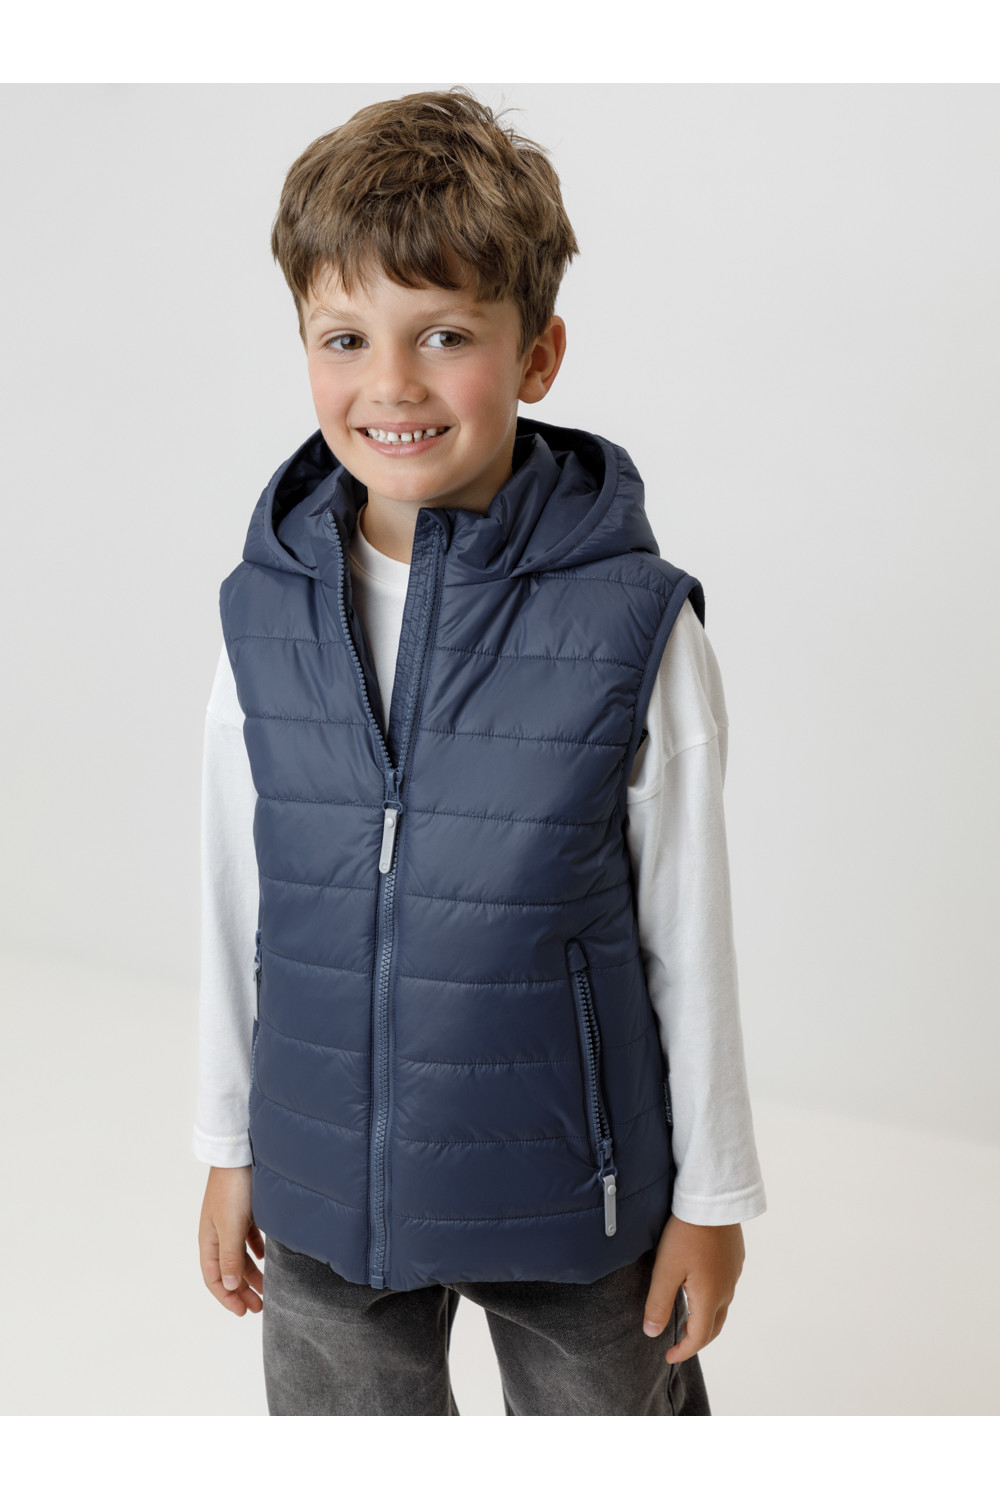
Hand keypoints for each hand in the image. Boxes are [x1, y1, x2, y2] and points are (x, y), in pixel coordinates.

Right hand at [198, 1165, 265, 1315]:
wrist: (240, 1154)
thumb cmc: (232, 1189)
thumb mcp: (231, 1227)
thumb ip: (230, 1257)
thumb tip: (229, 1287)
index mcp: (209, 1240)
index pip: (214, 1278)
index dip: (227, 1297)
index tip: (244, 1312)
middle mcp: (218, 1234)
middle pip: (229, 1271)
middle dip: (242, 1291)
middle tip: (259, 1307)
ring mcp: (231, 1222)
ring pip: (241, 1257)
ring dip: (252, 1274)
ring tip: (268, 1288)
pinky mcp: (245, 1211)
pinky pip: (249, 1239)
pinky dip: (256, 1252)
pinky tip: (265, 1257)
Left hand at [642, 1214, 744, 1362]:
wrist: (712, 1198)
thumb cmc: (686, 1233)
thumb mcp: (666, 1270)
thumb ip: (658, 1303)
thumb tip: (652, 1334)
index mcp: (710, 1297)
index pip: (699, 1337)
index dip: (683, 1351)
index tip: (668, 1356)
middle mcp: (727, 1289)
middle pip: (714, 1326)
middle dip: (696, 1339)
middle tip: (679, 1343)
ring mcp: (734, 1273)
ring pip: (722, 1306)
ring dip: (706, 1318)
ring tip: (687, 1317)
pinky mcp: (735, 1258)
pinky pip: (726, 1286)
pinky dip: (713, 1298)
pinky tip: (700, 1287)